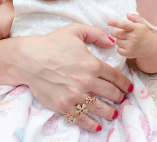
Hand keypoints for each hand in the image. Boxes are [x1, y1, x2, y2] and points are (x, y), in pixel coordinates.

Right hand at [0, 23, 132, 132]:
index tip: (128, 88)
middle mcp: (87, 81)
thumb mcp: (74, 30)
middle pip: (111, 94)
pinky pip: (83, 119)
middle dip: (119, 97)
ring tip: (113, 113)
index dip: (125, 83)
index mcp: (92, 63)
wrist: (28, 59)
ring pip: (101, 108)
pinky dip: (93, 125)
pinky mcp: (64, 106)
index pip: (115, 77)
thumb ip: (95, 33)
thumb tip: (110, 42)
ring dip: (111, 112)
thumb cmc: (51, 43)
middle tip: (121, 99)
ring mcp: (76, 95)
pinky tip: (98, 126)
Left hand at [108, 13, 156, 58]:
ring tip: (127, 41)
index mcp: (136, 28)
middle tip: (122, 33)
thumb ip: (135, 18)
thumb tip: (128, 14)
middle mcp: (134, 37)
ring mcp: (131, 46)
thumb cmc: (144, 34)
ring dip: (119, 40)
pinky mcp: (129, 53)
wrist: (151, 48)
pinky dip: (120, 48)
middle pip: (116, 33)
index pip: (124, 25)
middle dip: (116, 33)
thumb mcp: (142, 24)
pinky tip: (126, 47)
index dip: (115, 23)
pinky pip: (118, 50)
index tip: (108, 22)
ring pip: (117, 41)